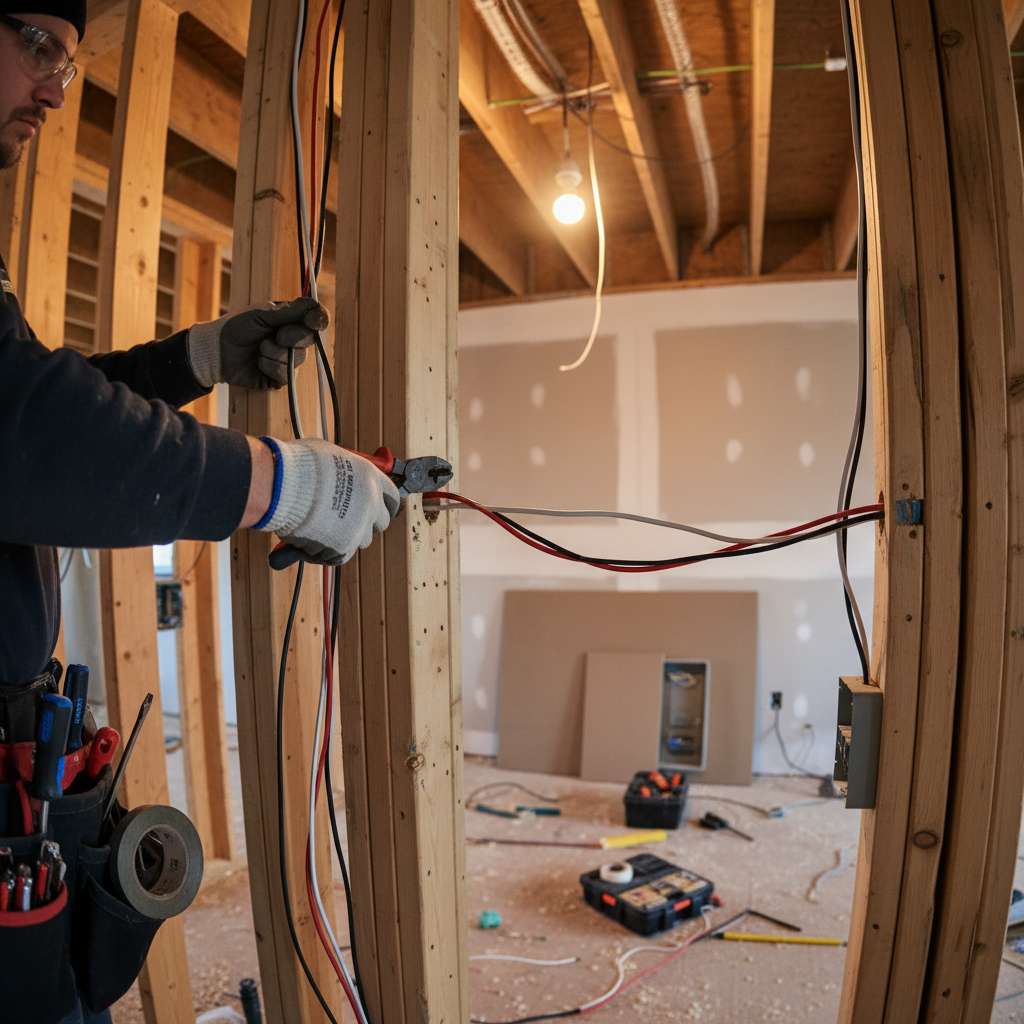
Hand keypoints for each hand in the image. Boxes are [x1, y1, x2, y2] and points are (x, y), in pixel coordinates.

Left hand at [186, 297, 328, 389]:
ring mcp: (288, 359)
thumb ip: (288, 312)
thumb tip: (313, 304)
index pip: (316, 319)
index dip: (318, 319)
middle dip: (291, 337)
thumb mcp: (262, 314)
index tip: (311, 320)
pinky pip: (287, 375)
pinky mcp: (281, 378)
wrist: (217, 351)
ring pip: (298, 359)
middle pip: (310, 340)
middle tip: (274, 335)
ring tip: (259, 349)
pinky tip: (259, 363)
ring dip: (275, 353)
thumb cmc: (237, 327)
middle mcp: (293, 339)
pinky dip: (271, 367)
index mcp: (291, 320)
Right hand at [253, 438, 399, 564]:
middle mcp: (371, 504)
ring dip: (345, 537)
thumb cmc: (300, 466)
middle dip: (366, 523)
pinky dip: (324, 552)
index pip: (392, 497)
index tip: (380, 508)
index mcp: (370, 478)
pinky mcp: (342, 548)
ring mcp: (358, 528)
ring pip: (360, 541)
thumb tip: (338, 479)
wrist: (283, 485)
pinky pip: (337, 556)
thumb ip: (342, 473)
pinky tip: (308, 541)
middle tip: (345, 520)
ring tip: (320, 528)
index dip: (385, 503)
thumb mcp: (330, 457)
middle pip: (380, 522)